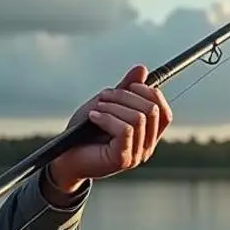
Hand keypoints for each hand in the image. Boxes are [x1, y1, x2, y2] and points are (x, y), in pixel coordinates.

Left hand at [48, 65, 172, 191]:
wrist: (65, 158)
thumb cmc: (85, 133)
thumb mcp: (107, 105)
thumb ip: (125, 90)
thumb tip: (142, 69)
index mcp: (146, 136)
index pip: (164, 112)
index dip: (151, 93)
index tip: (129, 86)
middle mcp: (146, 147)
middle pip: (152, 110)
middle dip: (126, 96)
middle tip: (104, 96)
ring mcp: (136, 155)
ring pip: (137, 118)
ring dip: (114, 106)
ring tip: (96, 108)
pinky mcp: (122, 159)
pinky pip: (125, 130)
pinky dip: (107, 118)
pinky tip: (93, 117)